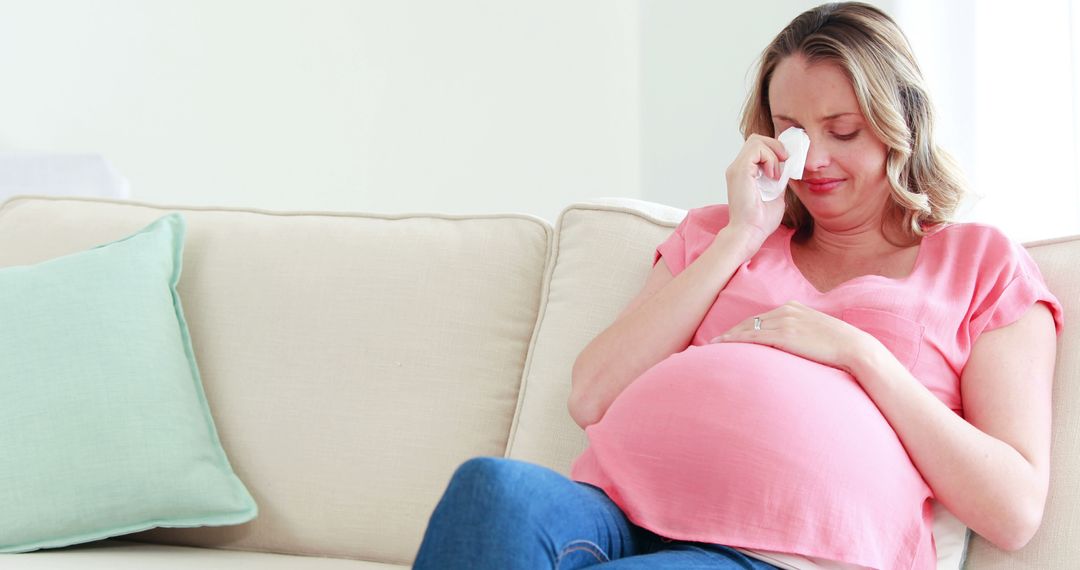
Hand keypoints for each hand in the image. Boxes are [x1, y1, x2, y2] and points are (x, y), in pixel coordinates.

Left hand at [709, 301, 878, 375]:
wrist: (854, 348)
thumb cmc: (839, 345)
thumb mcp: (817, 331)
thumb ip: (801, 332)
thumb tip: (792, 344)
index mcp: (792, 307)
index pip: (759, 318)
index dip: (742, 328)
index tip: (728, 335)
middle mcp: (785, 310)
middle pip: (749, 321)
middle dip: (730, 331)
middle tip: (712, 341)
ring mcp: (784, 322)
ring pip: (747, 329)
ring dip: (728, 338)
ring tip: (711, 346)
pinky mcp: (784, 336)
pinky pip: (753, 338)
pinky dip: (735, 342)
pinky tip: (723, 347)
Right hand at [724, 134, 788, 246]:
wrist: (749, 232)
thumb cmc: (759, 220)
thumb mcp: (776, 194)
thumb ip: (778, 180)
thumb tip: (787, 170)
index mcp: (744, 173)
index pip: (758, 148)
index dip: (774, 150)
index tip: (786, 163)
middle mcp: (737, 168)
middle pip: (756, 139)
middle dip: (775, 146)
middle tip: (784, 162)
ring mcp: (737, 168)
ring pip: (756, 140)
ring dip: (773, 152)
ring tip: (776, 173)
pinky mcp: (740, 170)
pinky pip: (756, 149)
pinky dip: (769, 158)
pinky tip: (773, 175)